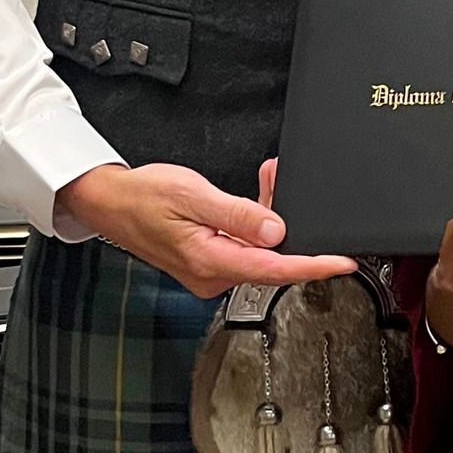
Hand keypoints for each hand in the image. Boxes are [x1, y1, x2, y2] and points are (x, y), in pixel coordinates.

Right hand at [58, 161, 356, 299]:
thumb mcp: (193, 196)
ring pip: (259, 249)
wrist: (109, 201)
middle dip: (292, 227)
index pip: (275, 269)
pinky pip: (244, 245)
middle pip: (272, 260)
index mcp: (209, 260)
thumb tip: (276, 231)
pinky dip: (255, 221)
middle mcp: (211, 273)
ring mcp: (210, 269)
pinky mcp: (209, 259)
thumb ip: (238, 214)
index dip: (314, 266)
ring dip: (271, 218)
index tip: (342, 263)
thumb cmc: (142, 197)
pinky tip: (258, 195)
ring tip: (270, 179)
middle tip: (297, 192)